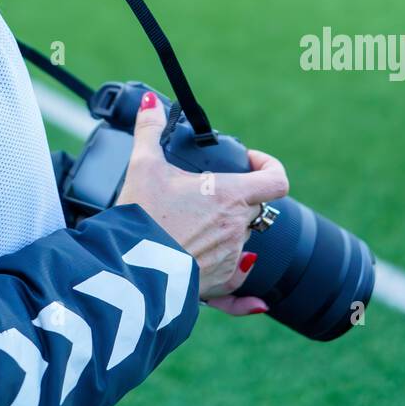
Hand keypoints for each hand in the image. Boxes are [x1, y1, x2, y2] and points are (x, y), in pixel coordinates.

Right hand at [115, 93, 288, 315]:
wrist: (129, 268)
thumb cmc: (142, 215)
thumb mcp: (143, 166)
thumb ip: (149, 130)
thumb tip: (149, 104)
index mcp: (229, 196)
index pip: (275, 179)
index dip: (268, 165)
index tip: (250, 161)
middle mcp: (237, 229)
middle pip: (254, 208)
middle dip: (237, 198)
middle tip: (209, 192)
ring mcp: (230, 260)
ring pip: (241, 241)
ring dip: (228, 231)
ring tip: (196, 224)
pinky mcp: (217, 286)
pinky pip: (240, 288)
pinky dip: (246, 292)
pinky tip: (259, 301)